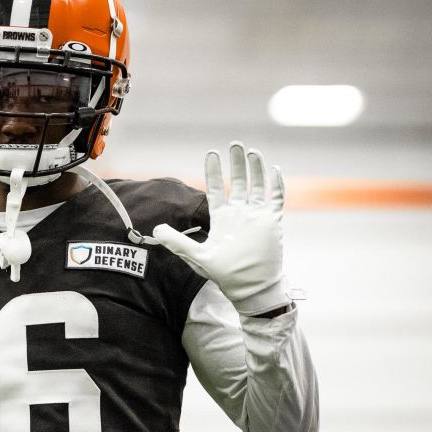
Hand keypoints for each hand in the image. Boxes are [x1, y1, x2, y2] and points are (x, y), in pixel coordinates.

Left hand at [152, 142, 290, 315]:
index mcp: (221, 218)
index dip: (213, 172)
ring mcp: (256, 216)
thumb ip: (177, 242)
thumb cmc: (225, 274)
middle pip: (238, 182)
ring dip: (255, 169)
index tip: (211, 154)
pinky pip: (276, 199)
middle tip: (235, 144)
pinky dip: (276, 184)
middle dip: (236, 163)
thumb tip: (156, 229)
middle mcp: (239, 213)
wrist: (251, 287)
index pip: (215, 188)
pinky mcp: (272, 222)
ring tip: (252, 151)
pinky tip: (274, 169)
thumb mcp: (197, 256)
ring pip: (256, 186)